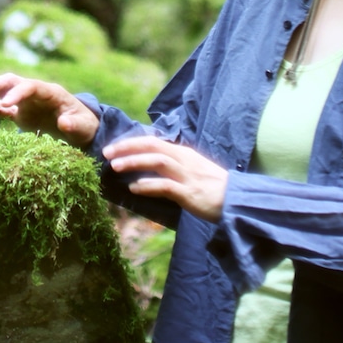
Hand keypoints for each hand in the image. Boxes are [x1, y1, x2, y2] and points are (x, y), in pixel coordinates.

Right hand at [0, 73, 100, 148]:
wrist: (82, 129)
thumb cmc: (84, 125)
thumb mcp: (83, 126)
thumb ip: (73, 124)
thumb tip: (63, 123)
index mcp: (50, 92)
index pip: (30, 86)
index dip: (18, 93)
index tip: (6, 104)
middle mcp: (35, 93)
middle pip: (11, 82)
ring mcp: (26, 102)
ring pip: (2, 91)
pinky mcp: (20, 113)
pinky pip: (0, 108)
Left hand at [101, 135, 228, 222]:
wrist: (236, 201)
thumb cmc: (213, 187)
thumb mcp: (192, 170)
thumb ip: (173, 166)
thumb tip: (150, 167)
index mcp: (183, 153)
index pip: (153, 141)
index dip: (131, 143)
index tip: (112, 148)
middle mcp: (184, 160)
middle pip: (152, 146)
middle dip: (127, 148)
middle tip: (106, 153)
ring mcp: (187, 175)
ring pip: (156, 161)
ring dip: (134, 162)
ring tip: (114, 167)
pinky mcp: (189, 192)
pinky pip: (165, 186)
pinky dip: (148, 185)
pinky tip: (134, 188)